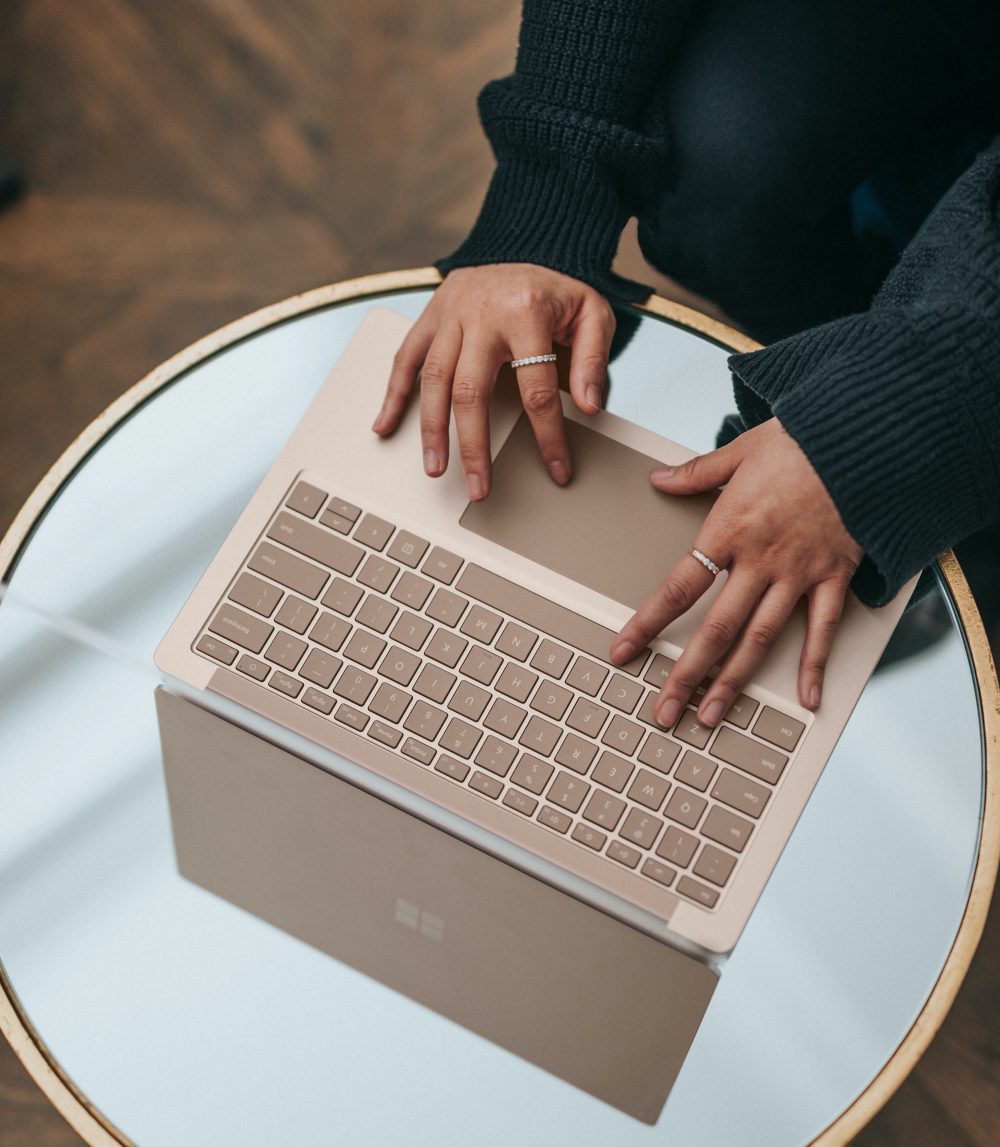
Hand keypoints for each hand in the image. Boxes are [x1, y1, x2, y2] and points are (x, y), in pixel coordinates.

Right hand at [372, 264, 615, 500]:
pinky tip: (386, 425)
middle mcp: (481, 313)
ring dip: (431, 429)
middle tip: (478, 487)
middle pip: (471, 390)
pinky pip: (406, 356)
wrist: (525, 243)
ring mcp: (450, 313)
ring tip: (435, 467)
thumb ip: (593, 359)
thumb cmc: (558, 288)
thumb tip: (588, 406)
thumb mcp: (592, 314)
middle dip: (473, 445)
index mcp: (526, 312)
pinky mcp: (430, 314)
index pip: (537, 387)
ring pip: (433, 378)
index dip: (548, 435)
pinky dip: (393, 392)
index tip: (556, 469)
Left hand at [610, 419, 862, 724]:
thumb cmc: (802, 440)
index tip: (622, 651)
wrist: (864, 439)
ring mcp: (798, 573)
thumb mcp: (740, 450)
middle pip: (714, 629)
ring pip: (759, 640)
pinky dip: (814, 665)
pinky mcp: (834, 576)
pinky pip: (823, 629)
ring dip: (733, 682)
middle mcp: (759, 561)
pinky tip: (807, 699)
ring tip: (712, 715)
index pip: (678, 588)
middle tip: (665, 711)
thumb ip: (697, 472)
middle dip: (685, 675)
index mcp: (728, 531)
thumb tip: (660, 478)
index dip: (647, 623)